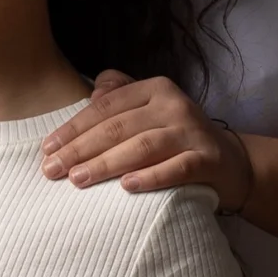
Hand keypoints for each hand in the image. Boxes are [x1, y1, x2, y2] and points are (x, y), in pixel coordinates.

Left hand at [41, 70, 254, 207]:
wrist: (231, 162)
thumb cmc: (176, 137)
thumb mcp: (149, 110)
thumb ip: (121, 95)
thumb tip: (92, 91)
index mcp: (155, 89)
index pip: (105, 108)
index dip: (73, 129)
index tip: (47, 150)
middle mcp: (174, 106)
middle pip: (118, 128)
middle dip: (80, 149)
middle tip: (52, 170)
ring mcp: (193, 132)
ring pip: (143, 147)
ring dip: (107, 164)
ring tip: (78, 179)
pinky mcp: (208, 160)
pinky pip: (177, 169)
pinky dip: (151, 177)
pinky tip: (126, 187)